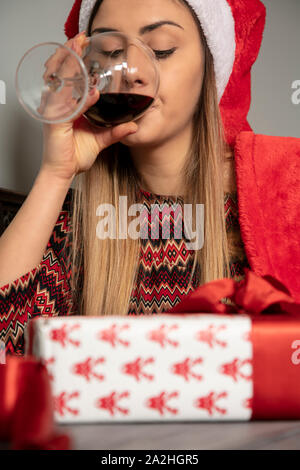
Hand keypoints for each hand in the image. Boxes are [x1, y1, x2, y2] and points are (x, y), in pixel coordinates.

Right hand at [40, 32, 137, 180]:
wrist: (64, 173)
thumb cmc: (75, 156)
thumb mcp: (100, 140)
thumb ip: (115, 131)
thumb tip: (134, 126)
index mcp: (67, 106)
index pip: (68, 78)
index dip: (73, 60)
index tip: (83, 46)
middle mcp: (58, 106)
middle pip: (61, 74)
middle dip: (70, 55)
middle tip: (79, 39)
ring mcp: (55, 113)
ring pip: (61, 84)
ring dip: (70, 65)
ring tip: (77, 49)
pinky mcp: (55, 123)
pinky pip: (69, 107)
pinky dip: (81, 99)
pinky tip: (91, 92)